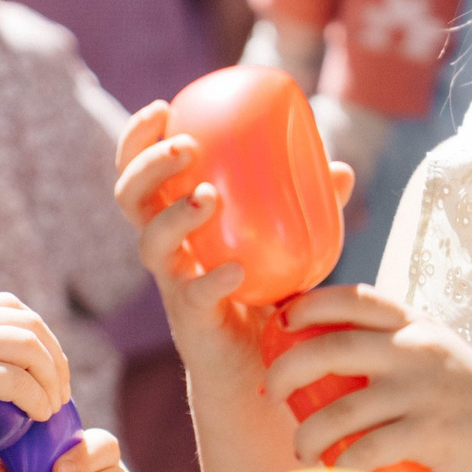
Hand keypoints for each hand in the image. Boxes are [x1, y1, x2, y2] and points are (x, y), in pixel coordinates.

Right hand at [0, 293, 70, 448]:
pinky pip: (16, 380)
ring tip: (54, 406)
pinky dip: (36, 397)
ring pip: (30, 348)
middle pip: (29, 323)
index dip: (39, 336)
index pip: (10, 308)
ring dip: (51, 379)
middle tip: (61, 390)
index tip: (49, 366)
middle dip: (54, 356)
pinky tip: (40, 415)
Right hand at [114, 101, 357, 386]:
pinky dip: (212, 280)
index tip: (163, 106)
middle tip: (186, 148)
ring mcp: (174, 286)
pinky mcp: (192, 323)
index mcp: (176, 221)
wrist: (262, 366)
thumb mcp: (288, 241)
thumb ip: (310, 207)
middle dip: (150, 167)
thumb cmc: (270, 292)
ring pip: (151, 245)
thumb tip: (340, 170)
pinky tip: (235, 270)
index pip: (139, 172)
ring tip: (207, 197)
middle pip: (132, 199)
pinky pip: (194, 296)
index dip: (138, 139)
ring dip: (175, 216)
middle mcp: (166, 250)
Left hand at [261, 282, 471, 471]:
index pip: (356, 298)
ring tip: (303, 450)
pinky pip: (367, 451)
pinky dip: (342, 467)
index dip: (309, 305)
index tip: (281, 323)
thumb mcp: (441, 360)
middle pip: (329, 348)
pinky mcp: (432, 434)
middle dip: (286, 371)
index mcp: (420, 327)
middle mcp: (419, 351)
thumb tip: (332, 353)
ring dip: (308, 435)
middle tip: (270, 393)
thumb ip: (400, 349)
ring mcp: (425, 392)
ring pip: (340, 410)